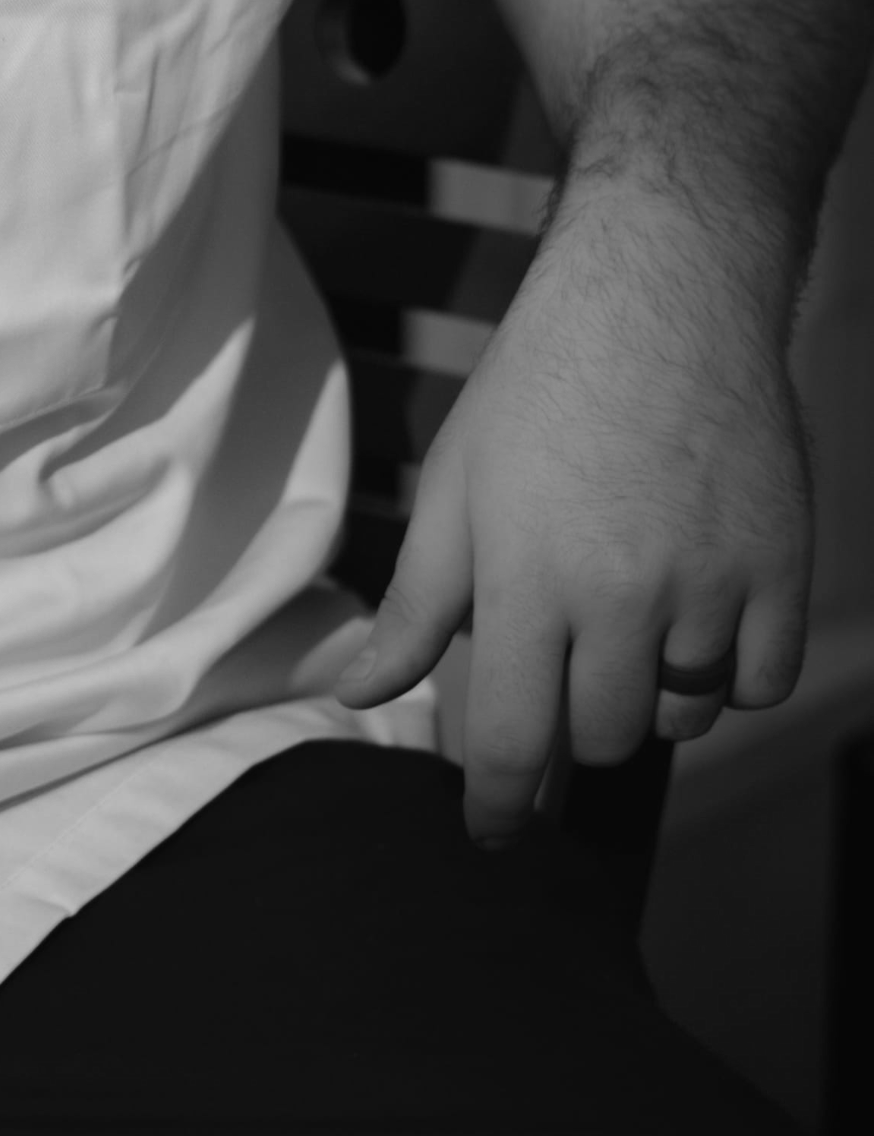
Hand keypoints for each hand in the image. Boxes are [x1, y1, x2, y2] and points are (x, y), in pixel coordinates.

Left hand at [332, 175, 809, 842]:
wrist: (657, 300)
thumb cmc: (535, 393)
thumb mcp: (452, 491)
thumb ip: (413, 608)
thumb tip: (352, 693)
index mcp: (528, 581)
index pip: (512, 742)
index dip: (498, 807)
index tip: (491, 835)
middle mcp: (623, 595)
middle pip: (600, 737)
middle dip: (570, 729)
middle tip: (563, 673)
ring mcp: (711, 584)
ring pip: (683, 716)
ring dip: (650, 698)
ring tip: (628, 627)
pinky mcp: (782, 567)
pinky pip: (761, 681)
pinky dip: (730, 676)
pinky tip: (698, 628)